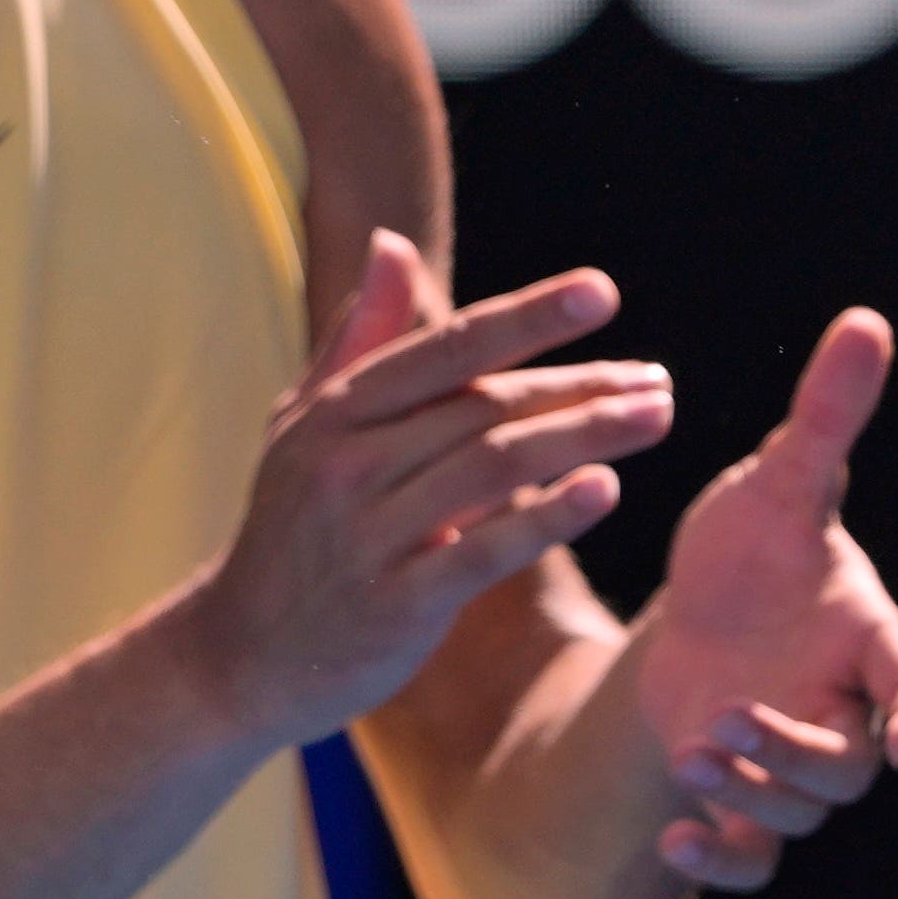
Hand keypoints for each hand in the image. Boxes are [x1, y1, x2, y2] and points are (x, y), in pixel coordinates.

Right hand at [191, 232, 670, 745]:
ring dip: (585, 436)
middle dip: (581, 387)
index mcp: (336, 412)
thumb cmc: (295, 528)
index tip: (602, 292)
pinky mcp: (394, 604)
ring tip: (657, 417)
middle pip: (486, 407)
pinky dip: (547, 519)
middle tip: (658, 380)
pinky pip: (482, 552)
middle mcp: (348, 463)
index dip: (528, 317)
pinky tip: (605, 489)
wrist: (239, 655)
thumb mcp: (307, 426)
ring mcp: (369, 534)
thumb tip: (392, 243)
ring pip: (495, 467)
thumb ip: (361, 339)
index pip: (448, 349)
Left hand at [631, 305, 897, 891]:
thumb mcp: (778, 482)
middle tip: (726, 721)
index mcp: (870, 641)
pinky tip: (673, 840)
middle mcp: (844, 712)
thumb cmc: (756, 544)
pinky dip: (720, 861)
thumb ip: (827, 418)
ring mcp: (796, 765)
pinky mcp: (746, 803)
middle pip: (849, 767)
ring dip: (748, 791)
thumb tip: (864, 320)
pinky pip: (754, 860)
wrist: (706, 607)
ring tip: (692, 745)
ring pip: (801, 813)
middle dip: (792, 753)